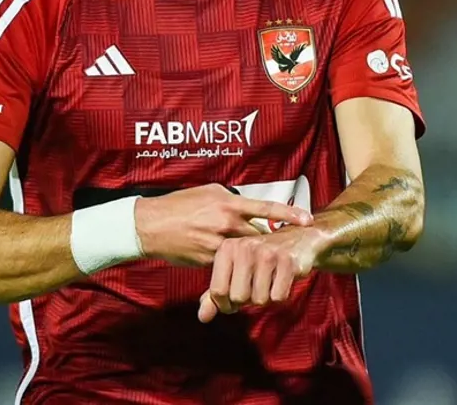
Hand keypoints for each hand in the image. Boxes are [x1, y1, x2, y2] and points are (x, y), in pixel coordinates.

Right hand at [134, 184, 313, 266]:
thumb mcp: (205, 193)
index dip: (289, 214)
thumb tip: (245, 204)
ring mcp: (218, 244)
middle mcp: (226, 224)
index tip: (308, 219)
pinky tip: (226, 259)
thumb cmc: (177, 205)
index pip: (265, 209)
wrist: (149, 226)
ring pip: (243, 252)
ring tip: (249, 254)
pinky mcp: (208, 260)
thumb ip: (229, 199)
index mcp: (227, 204)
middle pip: (258, 235)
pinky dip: (230, 261)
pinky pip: (227, 262)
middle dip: (266, 240)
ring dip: (247, 253)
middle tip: (278, 243)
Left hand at [197, 226, 325, 321]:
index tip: (233, 301)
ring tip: (269, 281)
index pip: (217, 291)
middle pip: (238, 297)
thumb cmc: (259, 260)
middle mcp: (244, 247)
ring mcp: (267, 253)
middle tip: (255, 288)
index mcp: (227, 249)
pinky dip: (280, 295)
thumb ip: (216, 294)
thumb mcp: (234, 272)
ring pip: (260, 299)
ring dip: (265, 297)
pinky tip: (281, 280)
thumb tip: (203, 317)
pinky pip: (278, 297)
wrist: (297, 240)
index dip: (225, 304)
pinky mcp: (288, 261)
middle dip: (247, 300)